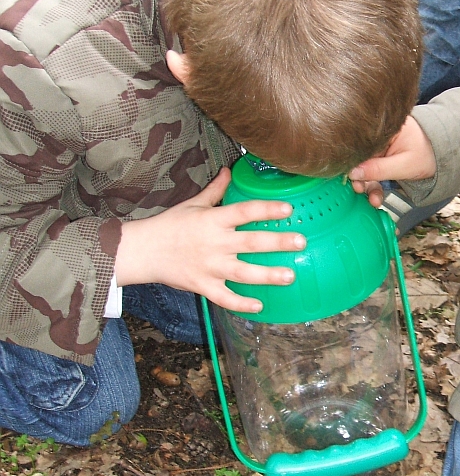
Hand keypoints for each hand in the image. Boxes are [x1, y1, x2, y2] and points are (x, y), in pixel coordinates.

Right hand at [115, 168, 305, 313]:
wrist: (143, 251)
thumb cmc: (169, 226)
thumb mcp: (193, 204)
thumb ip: (215, 190)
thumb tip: (229, 170)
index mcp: (213, 220)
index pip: (245, 212)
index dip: (267, 209)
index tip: (288, 208)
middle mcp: (215, 244)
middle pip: (251, 243)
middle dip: (278, 243)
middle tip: (301, 242)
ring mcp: (210, 267)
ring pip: (244, 273)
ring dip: (268, 276)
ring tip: (291, 275)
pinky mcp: (203, 285)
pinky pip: (225, 298)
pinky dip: (241, 304)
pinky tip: (259, 305)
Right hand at [348, 116, 435, 202]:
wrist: (444, 156)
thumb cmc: (428, 154)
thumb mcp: (404, 164)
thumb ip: (378, 169)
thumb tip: (352, 173)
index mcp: (382, 130)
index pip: (359, 146)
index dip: (352, 163)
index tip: (350, 178)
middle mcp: (377, 139)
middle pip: (360, 159)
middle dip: (359, 177)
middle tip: (358, 190)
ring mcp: (379, 151)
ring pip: (365, 170)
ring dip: (367, 186)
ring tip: (373, 199)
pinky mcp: (382, 162)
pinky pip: (373, 175)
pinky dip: (374, 187)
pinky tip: (376, 198)